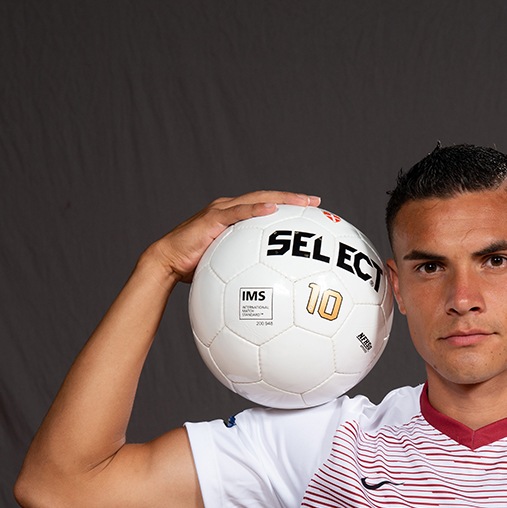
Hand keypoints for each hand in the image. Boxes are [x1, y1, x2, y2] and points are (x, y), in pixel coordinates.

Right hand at [142, 191, 321, 284]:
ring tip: (303, 201)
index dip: (288, 206)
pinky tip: (273, 209)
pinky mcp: (213, 218)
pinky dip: (256, 209)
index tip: (309, 210)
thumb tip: (267, 286)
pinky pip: (239, 212)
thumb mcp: (227, 267)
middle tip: (315, 201)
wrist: (168, 263)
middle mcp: (229, 208)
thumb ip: (245, 269)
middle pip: (267, 198)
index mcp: (234, 218)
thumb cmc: (195, 268)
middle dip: (293, 198)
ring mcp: (221, 211)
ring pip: (258, 199)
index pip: (265, 208)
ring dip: (283, 199)